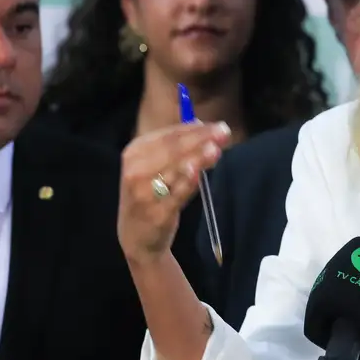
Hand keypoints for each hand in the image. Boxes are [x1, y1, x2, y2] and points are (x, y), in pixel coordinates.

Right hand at [117, 121, 231, 265]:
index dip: (196, 130)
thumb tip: (199, 123)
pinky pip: (176, 195)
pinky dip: (187, 184)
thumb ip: (174, 145)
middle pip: (172, 149)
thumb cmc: (150, 193)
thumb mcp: (154, 166)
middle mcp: (135, 170)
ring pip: (175, 170)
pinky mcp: (156, 213)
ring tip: (216, 150)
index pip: (169, 135)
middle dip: (201, 139)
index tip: (219, 126)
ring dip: (197, 159)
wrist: (137, 236)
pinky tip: (199, 175)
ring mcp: (143, 193)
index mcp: (135, 153)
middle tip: (224, 132)